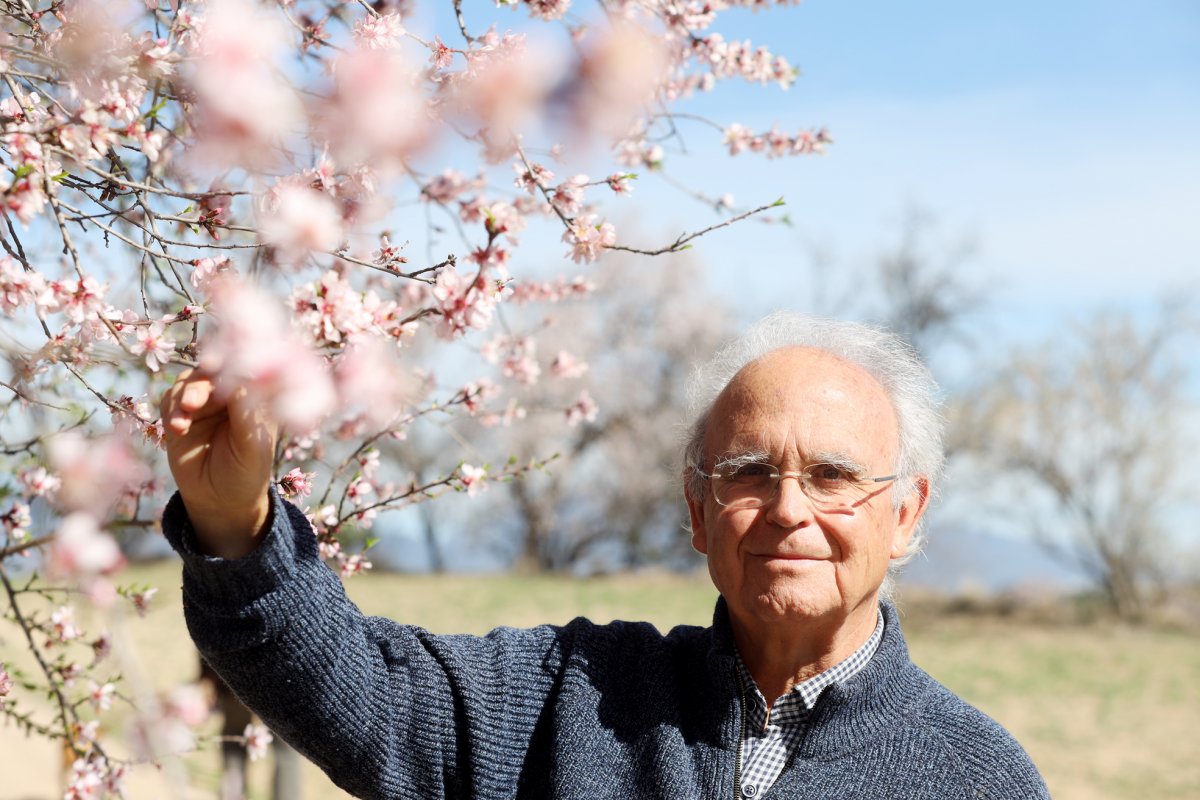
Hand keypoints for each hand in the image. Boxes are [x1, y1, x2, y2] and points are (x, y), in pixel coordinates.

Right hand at [161, 370, 277, 558]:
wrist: (220, 502)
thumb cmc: (246, 473)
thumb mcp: (251, 446)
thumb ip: (245, 412)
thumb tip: (240, 376)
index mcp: (254, 398)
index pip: (242, 370)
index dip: (228, 363)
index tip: (213, 365)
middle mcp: (229, 396)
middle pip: (210, 373)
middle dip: (198, 385)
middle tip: (191, 403)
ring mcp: (204, 405)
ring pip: (187, 383)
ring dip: (181, 397)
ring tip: (181, 423)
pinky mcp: (180, 417)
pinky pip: (170, 401)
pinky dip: (171, 409)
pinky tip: (178, 428)